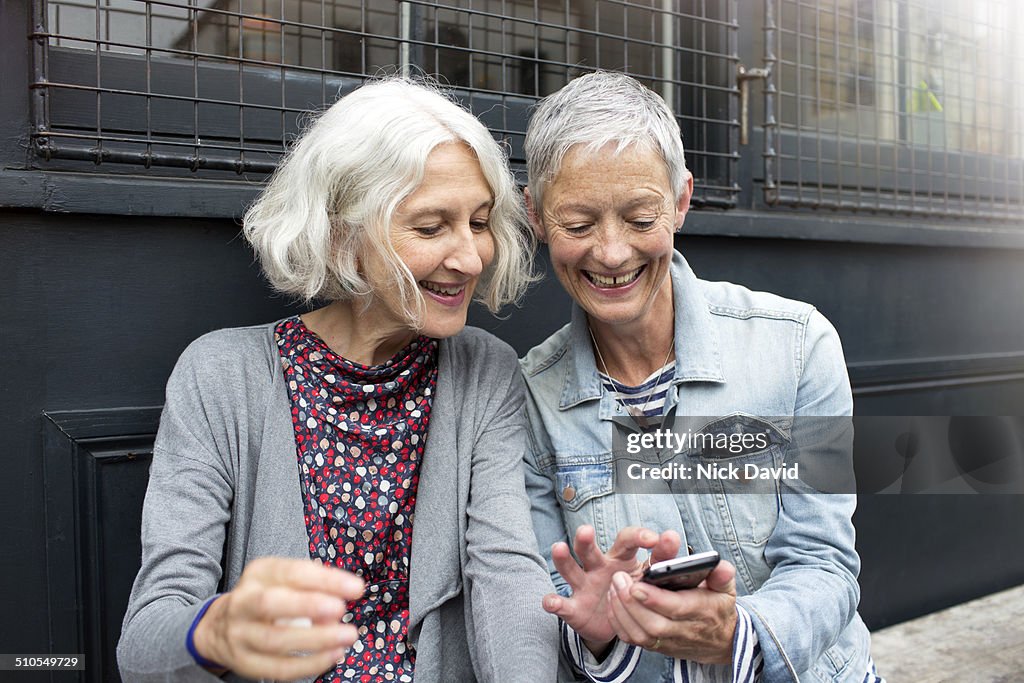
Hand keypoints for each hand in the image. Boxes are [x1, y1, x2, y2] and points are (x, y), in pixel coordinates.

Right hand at [193, 557, 364, 680]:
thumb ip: (312, 585)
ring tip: (346, 636)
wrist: (219, 626)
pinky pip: (278, 668)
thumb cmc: (265, 596)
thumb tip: (341, 600)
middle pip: (270, 604)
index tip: (356, 588)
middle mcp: (244, 602)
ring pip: (275, 640)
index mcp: (259, 574)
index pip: (292, 572)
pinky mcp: (245, 662)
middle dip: (308, 606)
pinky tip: (332, 656)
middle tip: (341, 610)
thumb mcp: (283, 579)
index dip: (325, 580)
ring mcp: (240, 634)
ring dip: (316, 640)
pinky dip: (309, 664)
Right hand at [542, 525, 679, 651]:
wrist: (617, 622)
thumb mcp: (648, 575)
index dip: (638, 536)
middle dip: (585, 539)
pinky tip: (550, 601)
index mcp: (620, 557)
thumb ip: (661, 558)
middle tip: (586, 531)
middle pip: (589, 549)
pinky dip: (554, 602)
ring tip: (559, 548)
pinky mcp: (574, 607)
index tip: (653, 539)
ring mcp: (583, 585)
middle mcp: (597, 566)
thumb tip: (674, 537)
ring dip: (564, 559)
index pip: (626, 540)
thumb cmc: (633, 589)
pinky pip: (562, 604)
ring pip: (570, 569)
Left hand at [605, 559, 737, 663]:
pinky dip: (619, 622)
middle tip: (618, 579)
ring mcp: (668, 641)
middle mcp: (683, 630)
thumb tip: (722, 566)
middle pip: (653, 624)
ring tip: (613, 587)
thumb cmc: (717, 607)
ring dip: (622, 611)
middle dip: (632, 603)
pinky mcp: (656, 646)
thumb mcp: (725, 589)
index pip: (676, 608)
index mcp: (701, 611)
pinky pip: (633, 640)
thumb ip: (721, 576)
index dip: (655, 599)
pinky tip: (613, 601)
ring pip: (640, 634)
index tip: (637, 585)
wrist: (720, 641)